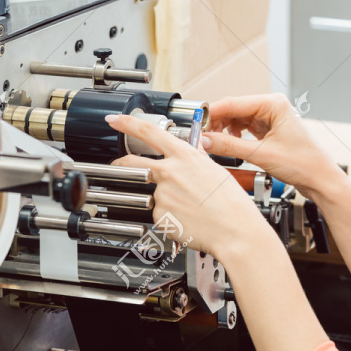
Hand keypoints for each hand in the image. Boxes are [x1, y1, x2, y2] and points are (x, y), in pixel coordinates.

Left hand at [105, 113, 272, 261]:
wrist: (235, 230)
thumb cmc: (231, 203)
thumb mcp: (215, 169)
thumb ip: (195, 158)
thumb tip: (191, 151)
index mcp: (184, 156)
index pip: (148, 132)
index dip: (127, 123)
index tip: (115, 119)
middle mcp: (169, 172)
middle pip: (131, 162)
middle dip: (121, 163)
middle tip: (120, 166)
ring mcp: (162, 195)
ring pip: (152, 193)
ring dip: (163, 198)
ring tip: (187, 207)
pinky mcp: (160, 216)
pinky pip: (159, 213)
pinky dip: (169, 216)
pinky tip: (187, 219)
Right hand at [203, 94, 343, 200]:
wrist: (320, 179)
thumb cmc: (304, 163)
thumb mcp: (261, 155)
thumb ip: (230, 147)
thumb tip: (205, 140)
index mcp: (273, 104)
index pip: (233, 103)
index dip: (212, 113)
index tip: (196, 123)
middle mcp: (272, 107)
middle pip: (233, 110)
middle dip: (216, 124)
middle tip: (202, 137)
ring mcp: (270, 118)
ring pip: (237, 120)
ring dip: (224, 131)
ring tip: (214, 144)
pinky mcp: (269, 131)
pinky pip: (244, 129)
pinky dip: (234, 137)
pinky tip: (229, 146)